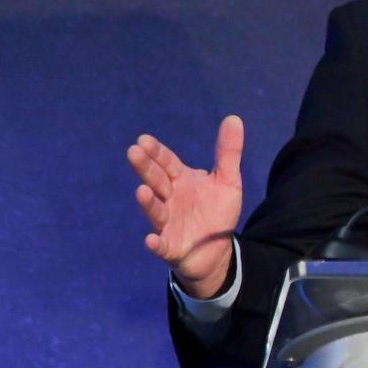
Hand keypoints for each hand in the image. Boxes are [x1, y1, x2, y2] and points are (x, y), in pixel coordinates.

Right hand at [127, 115, 243, 297]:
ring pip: (156, 211)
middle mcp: (170, 199)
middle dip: (145, 168)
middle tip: (133, 152)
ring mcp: (167, 223)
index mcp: (180, 180)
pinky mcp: (170, 247)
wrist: (217, 249)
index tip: (144, 140)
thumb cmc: (216, 212)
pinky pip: (161, 245)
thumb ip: (228, 152)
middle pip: (157, 181)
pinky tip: (151, 240)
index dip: (157, 152)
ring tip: (141, 191)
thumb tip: (233, 118)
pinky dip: (155, 243)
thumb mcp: (228, 180)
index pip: (166, 163)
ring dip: (148, 202)